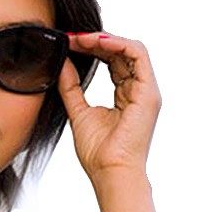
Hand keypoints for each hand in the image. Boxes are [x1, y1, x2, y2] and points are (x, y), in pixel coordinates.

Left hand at [56, 30, 160, 182]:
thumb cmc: (98, 154)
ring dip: (104, 40)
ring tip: (80, 39)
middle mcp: (139, 90)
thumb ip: (71, 87)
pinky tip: (96, 42)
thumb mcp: (79, 112)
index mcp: (125, 96)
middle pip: (120, 53)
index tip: (69, 44)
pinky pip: (138, 54)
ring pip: (130, 49)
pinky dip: (118, 44)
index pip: (112, 61)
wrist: (111, 174)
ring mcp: (146, 91)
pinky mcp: (149, 92)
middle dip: (95, 41)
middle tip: (71, 38)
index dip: (92, 49)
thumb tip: (62, 63)